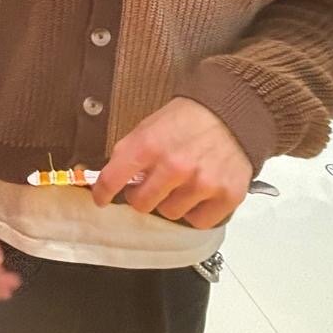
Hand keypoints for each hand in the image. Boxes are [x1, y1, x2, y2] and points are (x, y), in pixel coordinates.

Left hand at [92, 97, 252, 228]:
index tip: (101, 198)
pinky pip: (199, 221)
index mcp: (149, 145)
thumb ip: (131, 153)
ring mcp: (201, 183)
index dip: (103, 192)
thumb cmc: (190, 118)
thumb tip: (112, 179)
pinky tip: (200, 194)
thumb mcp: (150, 126)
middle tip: (152, 186)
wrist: (232, 111)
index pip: (113, 179)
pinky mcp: (226, 196)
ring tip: (182, 183)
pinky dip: (197, 211)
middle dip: (143, 196)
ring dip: (172, 202)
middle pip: (142, 204)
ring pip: (171, 214)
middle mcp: (174, 167)